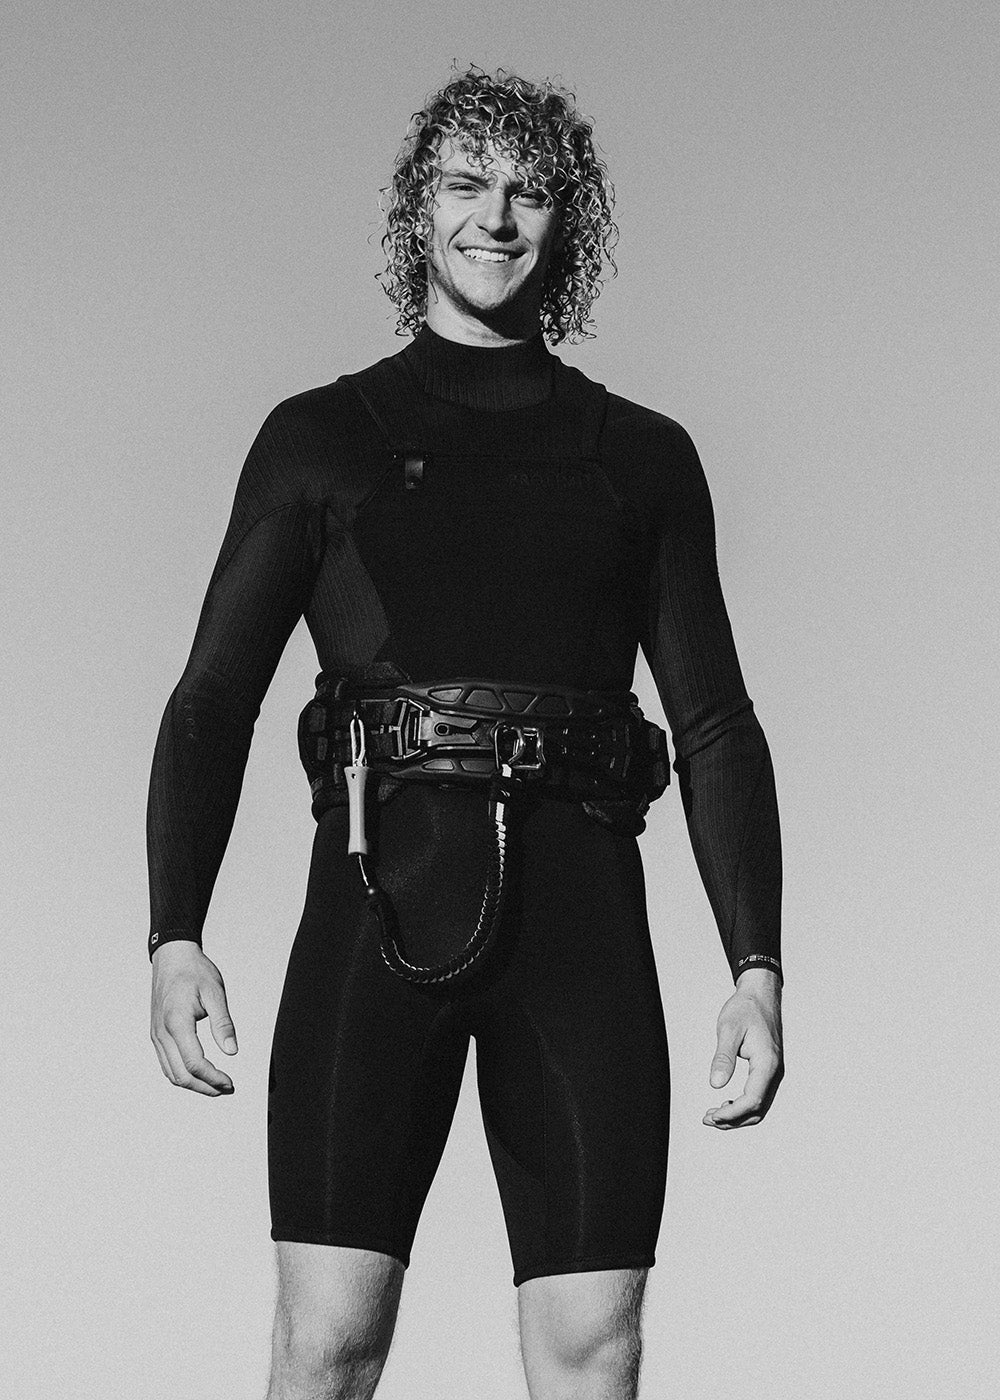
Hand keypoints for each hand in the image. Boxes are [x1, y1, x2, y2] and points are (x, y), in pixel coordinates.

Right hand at [150, 941, 237, 1095]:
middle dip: (205, 1087)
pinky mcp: (156, 1034)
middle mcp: (162, 1033)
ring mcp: (156, 1035)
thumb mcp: (215, 992)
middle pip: (180, 1075)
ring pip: (171, 1073)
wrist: (172, 957)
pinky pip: (166, 1063)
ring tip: (215, 1085)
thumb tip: (232, 1051)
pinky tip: (198, 1074)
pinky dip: (182, 1074)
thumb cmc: (193, 971)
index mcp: (176, 1023)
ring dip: (193, 1084)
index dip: (213, 1078)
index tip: (229, 1082)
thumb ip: (223, 1023)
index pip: (194, 1064)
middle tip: (226, 1088)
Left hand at [703, 968, 782, 1128]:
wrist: (761, 995)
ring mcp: (774, 1072)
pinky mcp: (769, 1070)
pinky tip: (727, 1102)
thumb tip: (716, 1084)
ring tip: (714, 1114)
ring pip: (760, 1106)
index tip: (712, 1116)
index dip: (732, 1114)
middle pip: (758, 1110)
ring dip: (738, 1115)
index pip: (753, 1101)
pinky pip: (760, 1096)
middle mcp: (775, 1071)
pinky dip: (744, 1105)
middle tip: (708, 1119)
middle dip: (733, 1120)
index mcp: (767, 1063)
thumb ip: (723, 1057)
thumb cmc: (745, 1008)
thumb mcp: (728, 1029)